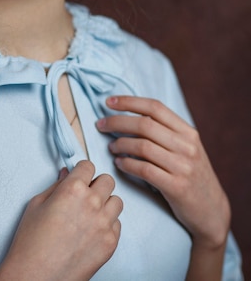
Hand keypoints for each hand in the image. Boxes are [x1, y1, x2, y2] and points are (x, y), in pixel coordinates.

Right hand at [0, 160, 121, 280]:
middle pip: (107, 181)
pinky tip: (92, 230)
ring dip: (105, 203)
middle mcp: (92, 204)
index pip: (88, 166)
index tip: (79, 176)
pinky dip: (108, 224)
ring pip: (117, 202)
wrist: (36, 277)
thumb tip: (66, 176)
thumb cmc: (31, 244)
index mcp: (73, 189)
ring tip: (90, 213)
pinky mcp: (110, 243)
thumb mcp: (36, 205)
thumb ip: (56, 186)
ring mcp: (104, 224)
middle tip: (85, 194)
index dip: (82, 171)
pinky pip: (117, 224)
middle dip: (96, 184)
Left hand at [97, 96, 230, 249]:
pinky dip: (127, 164)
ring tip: (111, 147)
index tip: (109, 102)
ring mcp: (183, 166)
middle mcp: (187, 146)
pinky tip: (119, 163)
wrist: (211, 210)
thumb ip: (165, 132)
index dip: (129, 102)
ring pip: (142, 146)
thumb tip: (130, 115)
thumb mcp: (187, 148)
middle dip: (117, 122)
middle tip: (100, 125)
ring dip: (120, 144)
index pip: (155, 107)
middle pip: (144, 124)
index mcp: (188, 132)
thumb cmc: (191, 175)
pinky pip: (144, 170)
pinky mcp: (176, 187)